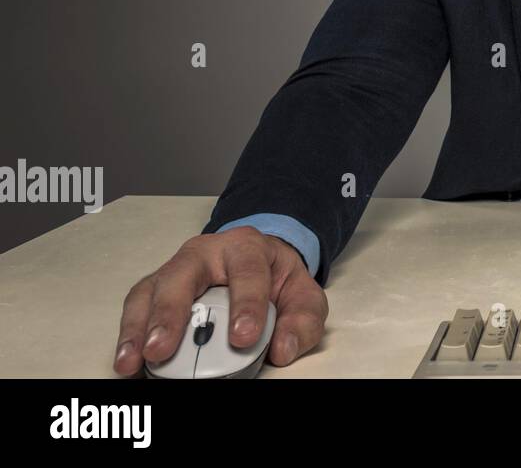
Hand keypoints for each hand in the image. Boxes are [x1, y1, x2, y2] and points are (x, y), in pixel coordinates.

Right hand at [113, 225, 327, 375]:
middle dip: (171, 313)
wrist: (259, 262)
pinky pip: (137, 306)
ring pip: (151, 290)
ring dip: (139, 328)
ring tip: (133, 362)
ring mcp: (177, 268)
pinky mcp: (157, 287)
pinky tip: (127, 360)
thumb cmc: (276, 280)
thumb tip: (282, 349)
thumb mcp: (303, 296)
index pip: (248, 271)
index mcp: (248, 247)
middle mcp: (206, 252)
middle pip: (183, 274)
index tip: (243, 337)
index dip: (246, 304)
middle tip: (164, 349)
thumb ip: (301, 322)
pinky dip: (130, 334)